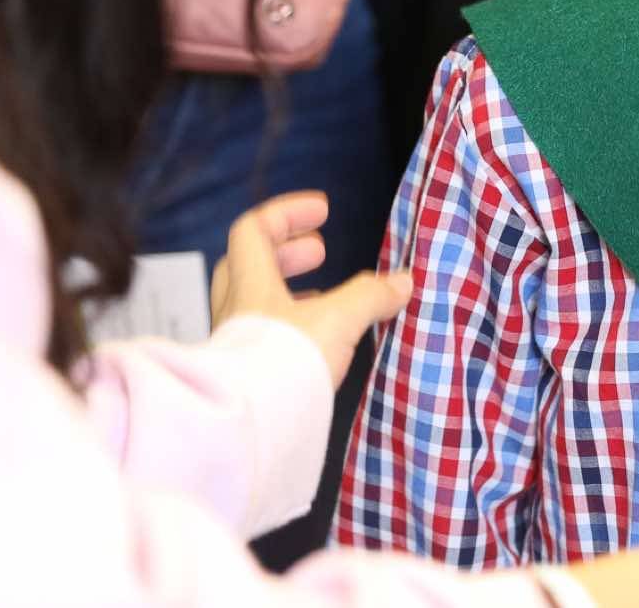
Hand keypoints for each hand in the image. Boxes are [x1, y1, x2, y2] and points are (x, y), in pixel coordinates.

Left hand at [209, 192, 409, 387]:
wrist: (252, 428)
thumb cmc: (287, 361)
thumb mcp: (338, 319)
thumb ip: (371, 296)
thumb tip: (403, 281)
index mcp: (251, 284)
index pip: (253, 229)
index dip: (287, 213)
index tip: (322, 211)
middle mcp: (236, 311)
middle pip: (249, 265)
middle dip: (287, 252)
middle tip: (320, 251)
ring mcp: (236, 346)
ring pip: (255, 304)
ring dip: (289, 292)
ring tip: (325, 296)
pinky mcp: (247, 378)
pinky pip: (264, 339)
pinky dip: (292, 328)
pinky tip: (319, 342)